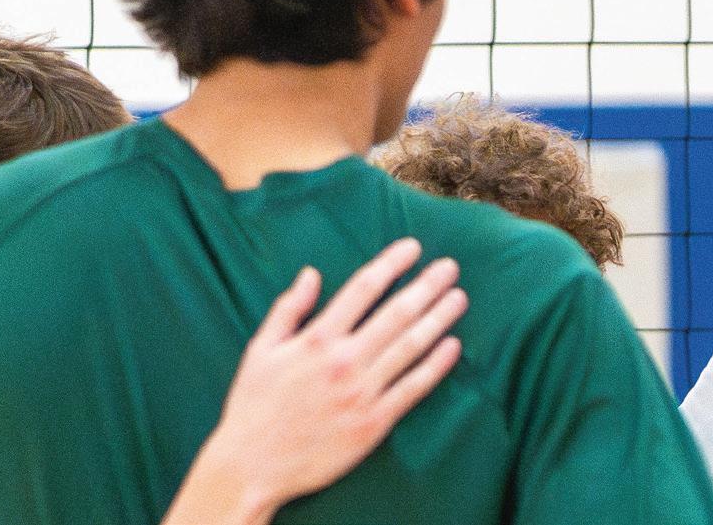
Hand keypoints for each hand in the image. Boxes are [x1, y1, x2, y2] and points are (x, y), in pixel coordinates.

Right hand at [162, 239, 466, 524]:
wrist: (253, 466)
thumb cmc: (253, 406)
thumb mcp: (259, 350)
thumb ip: (288, 309)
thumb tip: (311, 273)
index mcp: (316, 339)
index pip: (363, 288)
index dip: (391, 263)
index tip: (413, 247)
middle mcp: (344, 361)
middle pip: (396, 313)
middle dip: (426, 286)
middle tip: (450, 267)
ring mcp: (362, 393)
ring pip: (410, 347)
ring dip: (439, 319)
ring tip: (458, 298)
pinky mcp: (374, 423)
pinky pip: (413, 388)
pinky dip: (436, 366)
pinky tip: (452, 346)